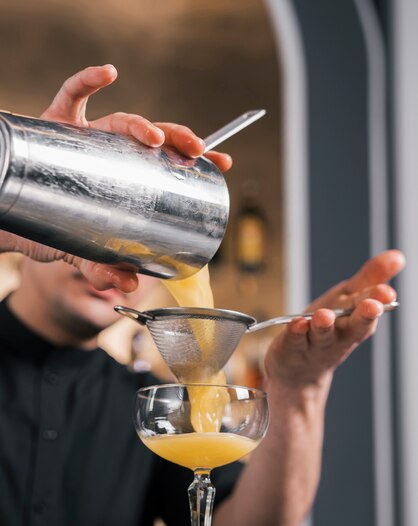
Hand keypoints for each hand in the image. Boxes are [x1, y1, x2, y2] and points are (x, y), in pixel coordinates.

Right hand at [2, 64, 232, 290]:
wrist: (12, 221)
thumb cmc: (51, 231)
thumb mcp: (81, 255)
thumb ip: (102, 268)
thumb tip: (129, 285)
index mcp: (126, 178)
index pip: (167, 163)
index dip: (196, 159)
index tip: (223, 164)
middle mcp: (111, 154)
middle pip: (152, 138)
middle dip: (178, 138)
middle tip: (197, 149)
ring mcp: (86, 137)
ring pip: (120, 120)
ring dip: (141, 124)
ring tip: (154, 139)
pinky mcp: (55, 124)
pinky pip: (71, 95)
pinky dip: (87, 81)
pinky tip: (108, 73)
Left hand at [264, 249, 404, 389]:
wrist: (299, 372)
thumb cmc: (330, 329)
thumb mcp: (349, 299)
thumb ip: (370, 278)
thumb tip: (397, 256)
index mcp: (357, 320)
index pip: (370, 308)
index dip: (379, 299)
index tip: (387, 292)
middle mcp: (341, 335)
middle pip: (354, 326)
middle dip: (364, 316)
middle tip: (373, 306)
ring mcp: (316, 344)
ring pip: (323, 334)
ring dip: (324, 325)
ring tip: (325, 316)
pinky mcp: (292, 348)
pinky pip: (294, 340)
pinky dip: (296, 331)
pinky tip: (297, 323)